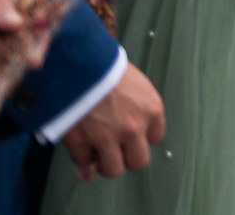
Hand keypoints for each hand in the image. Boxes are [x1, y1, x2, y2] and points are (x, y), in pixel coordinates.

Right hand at [60, 63, 163, 179]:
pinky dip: (81, 156)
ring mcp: (108, 137)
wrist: (79, 63)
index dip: (141, 137)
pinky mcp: (82, 142)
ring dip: (105, 164)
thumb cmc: (108, 68)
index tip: (131, 133)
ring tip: (98, 152)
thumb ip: (139, 109)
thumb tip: (134, 134)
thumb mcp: (136, 85)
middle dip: (127, 157)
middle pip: (138, 162)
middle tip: (115, 150)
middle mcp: (134, 127)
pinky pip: (84, 162)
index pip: (155, 138)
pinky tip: (80, 143)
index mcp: (152, 110)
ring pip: (113, 170)